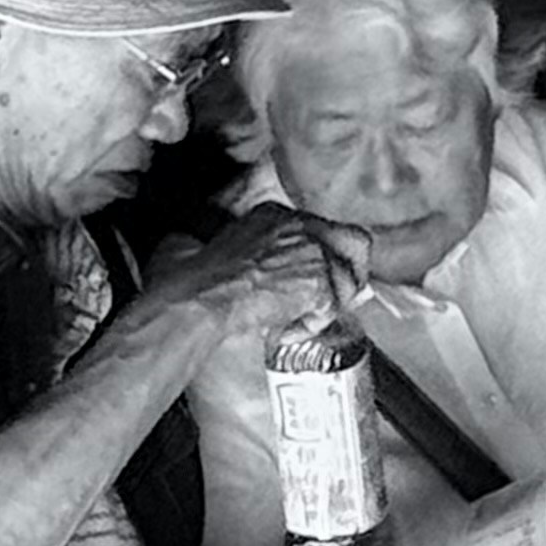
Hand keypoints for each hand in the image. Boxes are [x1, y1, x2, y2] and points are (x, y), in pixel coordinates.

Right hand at [141, 207, 370, 346]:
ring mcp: (313, 251)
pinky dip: (309, 326)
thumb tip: (218, 256)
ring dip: (327, 305)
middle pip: (355, 242)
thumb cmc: (190, 279)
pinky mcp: (318, 281)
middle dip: (351, 272)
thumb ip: (229, 246)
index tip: (316, 278)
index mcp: (273, 214)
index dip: (325, 257)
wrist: (196, 299)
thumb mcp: (205, 246)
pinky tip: (285, 332)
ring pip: (349, 280)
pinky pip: (330, 309)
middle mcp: (299, 225)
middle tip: (335, 299)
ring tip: (298, 321)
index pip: (321, 229)